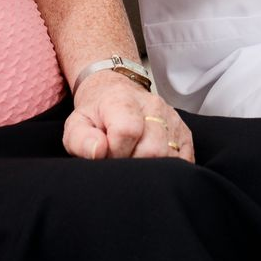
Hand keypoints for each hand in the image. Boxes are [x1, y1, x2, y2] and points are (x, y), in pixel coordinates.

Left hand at [63, 72, 195, 162]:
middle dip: (133, 165)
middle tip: (120, 161)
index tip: (106, 154)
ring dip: (151, 168)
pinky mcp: (184, 132)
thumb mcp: (77, 124)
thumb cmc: (97, 113)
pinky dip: (169, 168)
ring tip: (134, 160)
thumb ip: (81, 140)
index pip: (128, 131)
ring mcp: (172, 119)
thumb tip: (99, 151)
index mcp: (123, 101)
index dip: (115, 152)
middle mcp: (153, 106)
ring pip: (170, 157)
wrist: (115, 92)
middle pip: (153, 149)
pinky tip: (152, 165)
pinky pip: (184, 160)